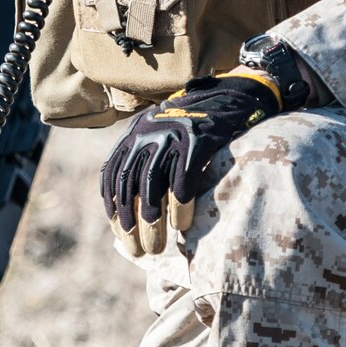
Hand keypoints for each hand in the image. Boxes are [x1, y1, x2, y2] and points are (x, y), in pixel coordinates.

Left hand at [100, 73, 282, 257]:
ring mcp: (172, 136)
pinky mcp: (197, 141)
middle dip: (130, 223)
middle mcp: (147, 134)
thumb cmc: (198, 125)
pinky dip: (180, 207)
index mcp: (134, 134)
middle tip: (139, 251)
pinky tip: (182, 226)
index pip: (112, 176)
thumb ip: (146, 158)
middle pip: (130, 187)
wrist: (233, 95)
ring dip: (152, 223)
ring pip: (152, 188)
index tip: (119, 233)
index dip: (114, 207)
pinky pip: (182, 181)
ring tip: (157, 247)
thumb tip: (136, 207)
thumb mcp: (163, 132)